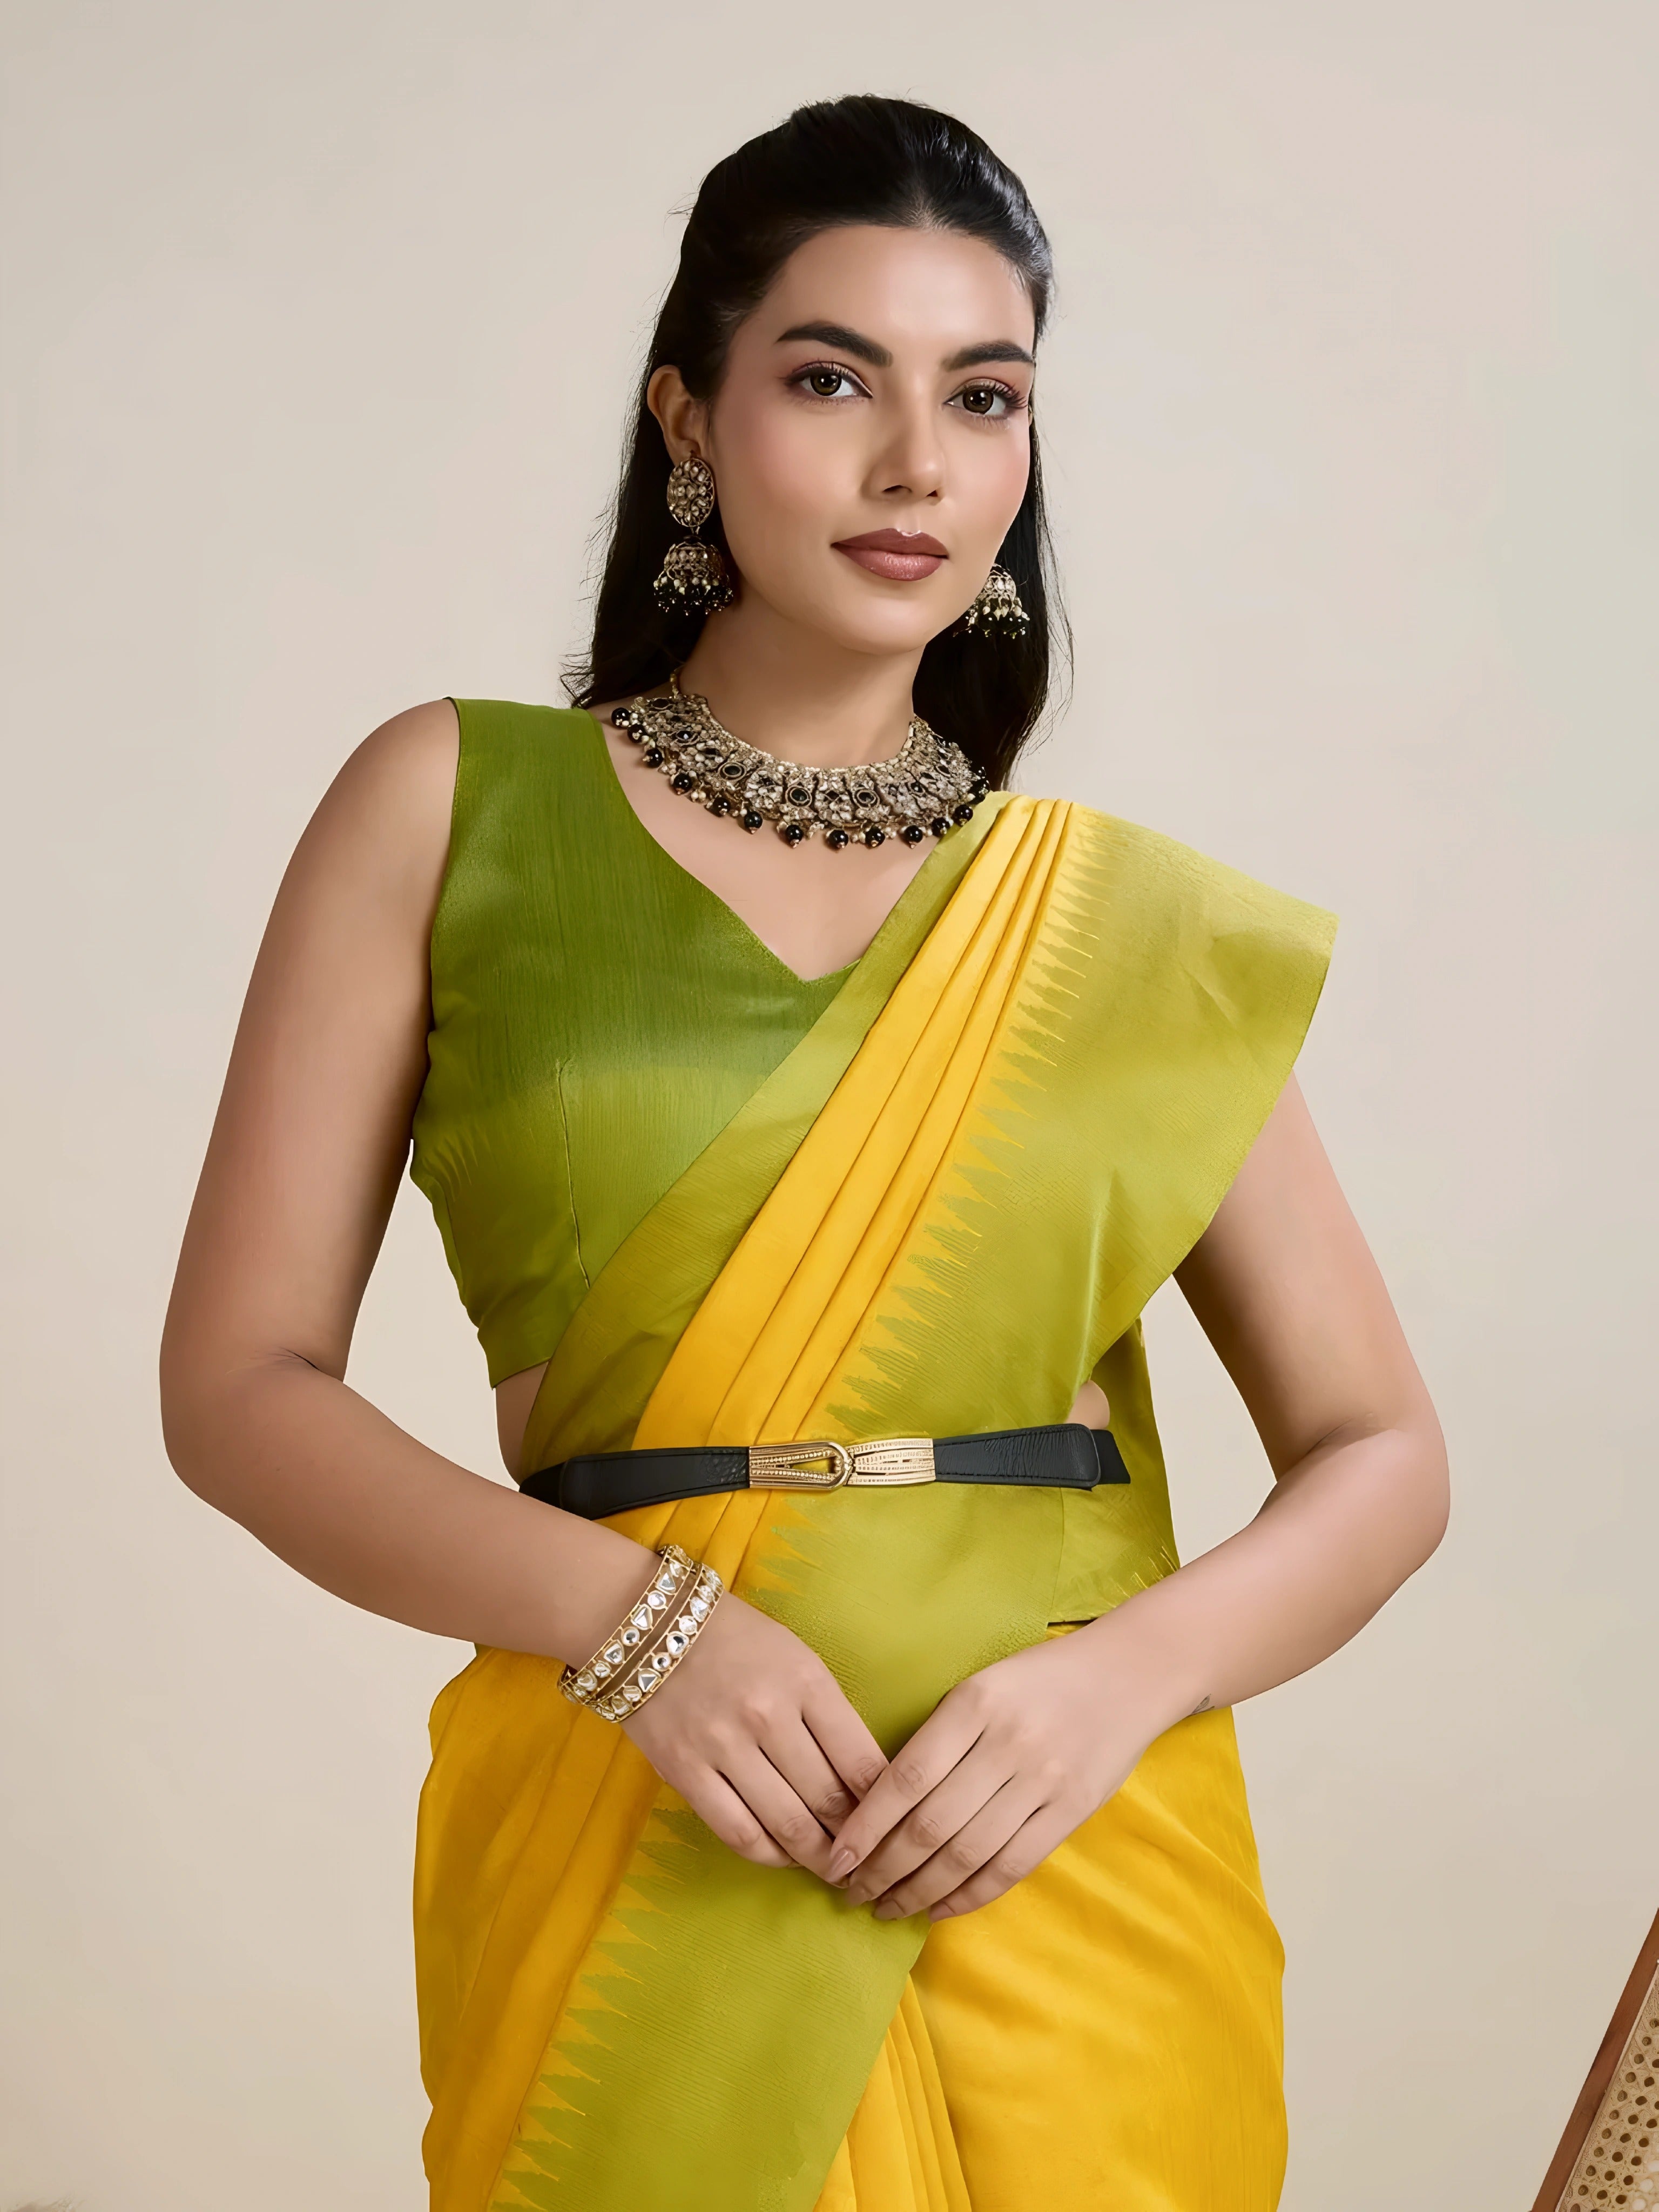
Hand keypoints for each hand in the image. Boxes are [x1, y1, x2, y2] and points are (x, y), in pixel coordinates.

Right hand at [622, 1590, 888, 1880]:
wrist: (649, 1626)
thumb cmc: (737, 1641)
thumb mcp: (798, 1659)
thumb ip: (830, 1716)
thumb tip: (863, 1783)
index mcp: (805, 1681)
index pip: (862, 1762)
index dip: (884, 1806)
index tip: (891, 1825)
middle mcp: (767, 1715)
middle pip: (828, 1800)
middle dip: (855, 1839)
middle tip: (867, 1858)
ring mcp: (722, 1746)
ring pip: (786, 1826)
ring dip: (817, 1857)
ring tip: (832, 1866)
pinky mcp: (684, 1771)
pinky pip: (737, 1832)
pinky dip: (768, 1855)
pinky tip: (783, 1855)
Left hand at [824, 1614, 1192, 1921]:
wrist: (1127, 1675)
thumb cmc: (1038, 1680)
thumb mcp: (980, 1687)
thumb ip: (938, 1738)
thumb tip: (879, 1804)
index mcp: (974, 1704)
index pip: (905, 1777)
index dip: (866, 1826)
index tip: (836, 1857)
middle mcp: (1006, 1743)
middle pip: (930, 1825)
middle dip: (883, 1868)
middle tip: (851, 1892)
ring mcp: (1043, 1780)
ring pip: (967, 1853)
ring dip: (919, 1890)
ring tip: (887, 1907)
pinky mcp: (1072, 1811)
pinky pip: (1012, 1865)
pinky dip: (970, 1895)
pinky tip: (938, 1908)